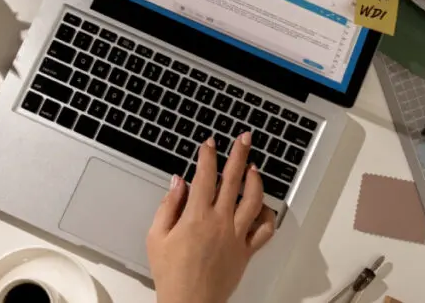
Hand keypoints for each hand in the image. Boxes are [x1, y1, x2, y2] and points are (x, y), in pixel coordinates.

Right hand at [147, 133, 276, 302]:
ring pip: (254, 200)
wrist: (189, 302)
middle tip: (244, 139)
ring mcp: (237, 235)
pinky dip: (267, 215)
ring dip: (256, 180)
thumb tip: (178, 182)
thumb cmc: (171, 273)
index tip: (210, 143)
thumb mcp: (156, 236)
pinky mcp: (247, 250)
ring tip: (254, 167)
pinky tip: (263, 206)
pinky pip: (265, 229)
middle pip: (234, 179)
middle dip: (239, 154)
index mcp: (197, 216)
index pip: (206, 176)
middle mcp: (220, 222)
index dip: (208, 155)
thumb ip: (169, 205)